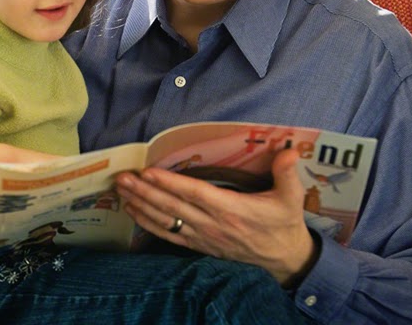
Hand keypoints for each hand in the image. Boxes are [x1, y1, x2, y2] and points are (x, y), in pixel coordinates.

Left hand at [116, 148, 316, 285]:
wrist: (284, 261)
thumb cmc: (284, 224)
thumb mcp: (291, 198)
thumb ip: (288, 174)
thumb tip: (290, 152)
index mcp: (233, 210)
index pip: (196, 195)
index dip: (171, 184)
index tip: (149, 172)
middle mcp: (213, 224)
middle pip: (173, 207)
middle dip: (145, 191)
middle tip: (122, 178)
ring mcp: (203, 237)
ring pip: (166, 221)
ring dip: (141, 204)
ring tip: (120, 190)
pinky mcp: (199, 245)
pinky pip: (168, 235)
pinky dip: (147, 223)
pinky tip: (132, 211)